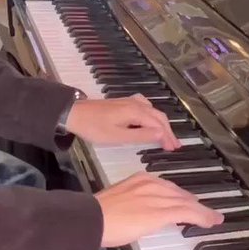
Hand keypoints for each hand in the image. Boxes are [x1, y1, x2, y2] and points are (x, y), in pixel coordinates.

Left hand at [65, 95, 179, 149]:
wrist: (74, 113)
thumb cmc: (94, 128)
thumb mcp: (118, 136)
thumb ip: (141, 135)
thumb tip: (162, 133)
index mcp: (136, 112)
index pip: (159, 125)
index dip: (168, 137)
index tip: (174, 148)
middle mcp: (137, 104)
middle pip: (159, 116)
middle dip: (168, 131)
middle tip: (174, 145)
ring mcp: (130, 101)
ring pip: (153, 111)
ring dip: (162, 123)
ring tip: (166, 136)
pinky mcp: (124, 102)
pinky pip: (146, 107)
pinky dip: (153, 115)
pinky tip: (151, 120)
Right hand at [96, 173, 222, 246]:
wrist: (90, 219)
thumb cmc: (96, 215)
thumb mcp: (118, 202)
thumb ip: (133, 203)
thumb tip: (140, 214)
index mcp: (140, 179)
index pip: (167, 187)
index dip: (180, 197)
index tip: (187, 203)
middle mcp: (151, 184)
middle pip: (179, 194)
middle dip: (193, 204)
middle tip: (204, 212)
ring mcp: (157, 197)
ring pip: (187, 203)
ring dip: (202, 212)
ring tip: (213, 218)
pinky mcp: (161, 212)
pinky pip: (188, 213)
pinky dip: (202, 217)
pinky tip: (211, 221)